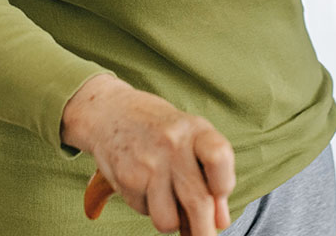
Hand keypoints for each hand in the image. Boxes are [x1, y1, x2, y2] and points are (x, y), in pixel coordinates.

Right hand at [62, 75, 234, 233]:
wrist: (112, 112)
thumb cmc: (162, 130)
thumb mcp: (193, 139)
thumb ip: (212, 177)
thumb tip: (221, 221)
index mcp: (197, 131)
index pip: (218, 156)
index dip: (223, 184)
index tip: (220, 198)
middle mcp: (173, 145)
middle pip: (197, 201)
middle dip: (204, 232)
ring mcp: (148, 163)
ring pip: (168, 221)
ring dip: (172, 222)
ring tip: (168, 200)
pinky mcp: (126, 179)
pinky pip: (145, 212)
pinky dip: (149, 208)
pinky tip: (146, 185)